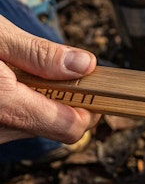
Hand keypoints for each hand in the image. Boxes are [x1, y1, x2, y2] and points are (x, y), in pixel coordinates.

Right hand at [0, 15, 100, 144]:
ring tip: (18, 72)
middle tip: (59, 72)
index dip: (90, 109)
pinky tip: (5, 83)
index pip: (71, 127)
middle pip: (55, 127)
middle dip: (64, 101)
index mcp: (4, 107)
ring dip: (40, 102)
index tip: (96, 89)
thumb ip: (40, 55)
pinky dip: (19, 105)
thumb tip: (85, 65)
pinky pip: (12, 124)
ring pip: (34, 126)